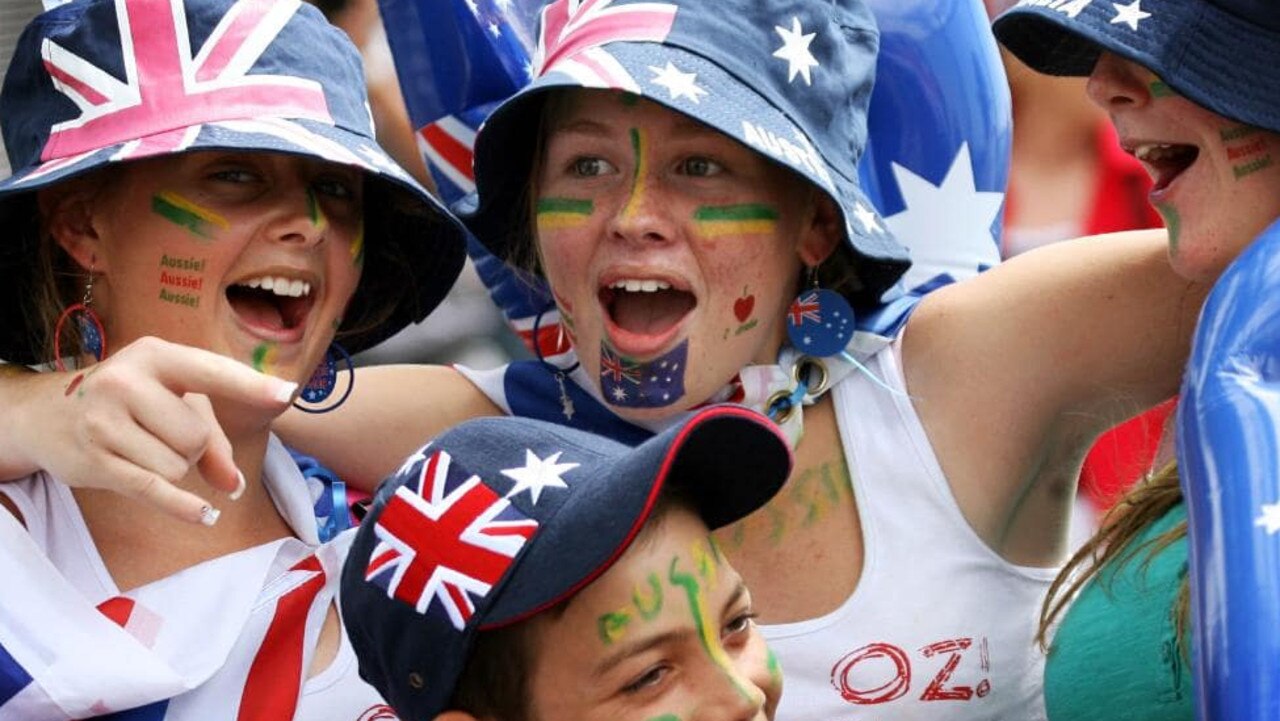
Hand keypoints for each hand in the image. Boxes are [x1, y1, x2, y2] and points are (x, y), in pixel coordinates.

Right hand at [2, 337, 296, 523]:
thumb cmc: (128, 400)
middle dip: (193, 445)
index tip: (287, 394)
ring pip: (179, 466)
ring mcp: (104, 422)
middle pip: (197, 436)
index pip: (211, 371)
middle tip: (163, 433)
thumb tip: (235, 486)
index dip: (251, 385)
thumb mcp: (172, 400)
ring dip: (176, 468)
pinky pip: (155, 491)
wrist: (44, 413)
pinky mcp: (94, 461)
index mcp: (154, 356)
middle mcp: (125, 382)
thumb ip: (213, 438)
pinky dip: (183, 506)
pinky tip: (205, 515)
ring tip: (144, 448)